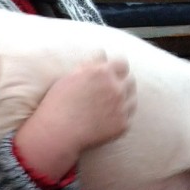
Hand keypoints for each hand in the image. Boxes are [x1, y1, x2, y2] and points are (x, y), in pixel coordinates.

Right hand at [14, 57, 134, 183]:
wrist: (57, 133)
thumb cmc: (58, 104)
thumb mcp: (71, 77)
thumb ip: (91, 65)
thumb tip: (103, 56)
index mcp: (103, 73)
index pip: (122, 64)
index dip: (116, 70)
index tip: (110, 77)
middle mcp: (115, 88)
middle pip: (130, 81)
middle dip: (121, 84)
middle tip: (108, 93)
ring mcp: (121, 107)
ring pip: (132, 99)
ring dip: (124, 101)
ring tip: (107, 108)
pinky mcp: (123, 125)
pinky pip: (127, 118)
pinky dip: (119, 119)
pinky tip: (104, 122)